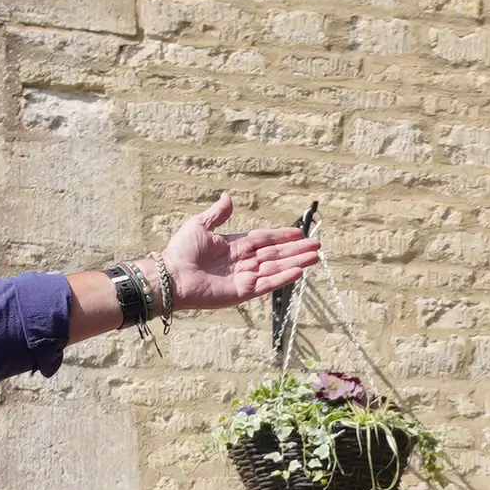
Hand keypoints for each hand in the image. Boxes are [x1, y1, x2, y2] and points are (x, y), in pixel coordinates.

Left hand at [157, 195, 322, 312]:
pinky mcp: (243, 292)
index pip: (265, 240)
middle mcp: (243, 262)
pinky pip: (267, 284)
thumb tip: (228, 197)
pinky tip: (299, 272)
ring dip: (296, 262)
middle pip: (276, 254)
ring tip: (315, 257)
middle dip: (296, 250)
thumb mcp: (199, 225)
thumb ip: (218, 214)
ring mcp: (244, 278)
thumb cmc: (181, 251)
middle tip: (317, 245)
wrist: (172, 276)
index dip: (282, 236)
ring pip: (276, 268)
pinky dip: (283, 278)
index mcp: (235, 246)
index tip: (299, 233)